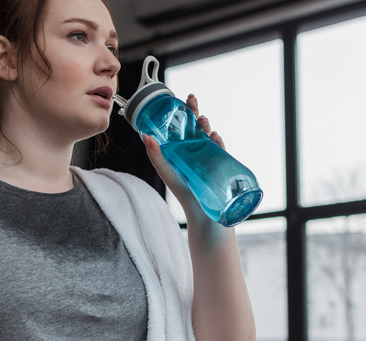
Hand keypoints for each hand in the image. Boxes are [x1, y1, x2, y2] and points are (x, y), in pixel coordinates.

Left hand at [142, 93, 224, 216]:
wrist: (206, 216)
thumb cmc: (185, 195)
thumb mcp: (168, 173)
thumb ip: (156, 156)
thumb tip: (144, 135)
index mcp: (181, 151)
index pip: (181, 127)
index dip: (181, 113)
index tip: (179, 99)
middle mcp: (195, 151)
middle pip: (195, 127)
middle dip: (194, 112)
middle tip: (191, 99)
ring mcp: (209, 157)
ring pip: (208, 135)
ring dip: (206, 125)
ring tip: (202, 119)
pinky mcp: (220, 165)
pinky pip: (220, 149)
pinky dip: (218, 141)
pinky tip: (214, 136)